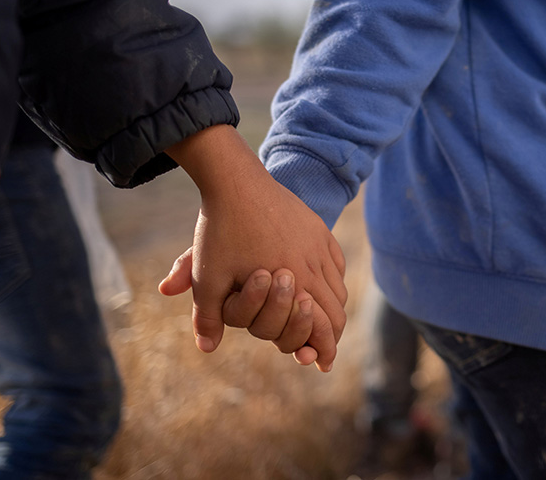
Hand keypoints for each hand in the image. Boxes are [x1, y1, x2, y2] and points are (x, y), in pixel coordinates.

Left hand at [159, 126, 347, 369]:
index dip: (324, 349)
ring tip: (321, 320)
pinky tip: (320, 286)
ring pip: (339, 287)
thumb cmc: (220, 231)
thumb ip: (208, 316)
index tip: (322, 363)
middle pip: (337, 310)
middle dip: (331, 334)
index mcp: (292, 280)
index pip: (323, 325)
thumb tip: (207, 348)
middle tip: (323, 349)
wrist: (236, 181)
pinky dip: (332, 282)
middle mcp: (313, 264)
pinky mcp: (318, 228)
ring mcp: (319, 244)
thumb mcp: (207, 277)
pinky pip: (336, 263)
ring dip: (332, 308)